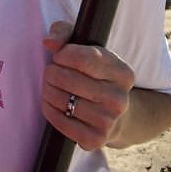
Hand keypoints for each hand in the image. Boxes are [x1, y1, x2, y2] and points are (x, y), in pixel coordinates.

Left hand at [41, 21, 134, 149]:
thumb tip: (49, 42)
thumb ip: (64, 32)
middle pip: (67, 79)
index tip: (59, 56)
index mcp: (122, 72)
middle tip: (51, 72)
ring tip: (51, 87)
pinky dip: (50, 111)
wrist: (114, 113)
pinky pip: (61, 123)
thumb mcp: (85, 45)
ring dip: (48, 91)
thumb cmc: (93, 73)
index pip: (83, 58)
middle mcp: (120, 98)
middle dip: (51, 72)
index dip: (62, 55)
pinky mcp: (96, 139)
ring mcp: (109, 121)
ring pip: (62, 100)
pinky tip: (52, 104)